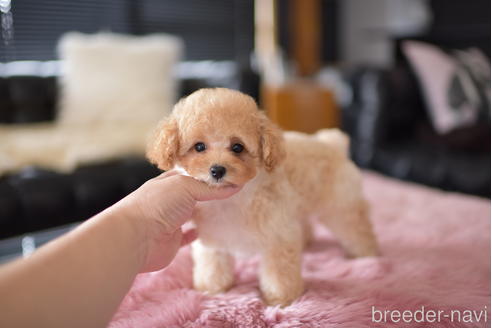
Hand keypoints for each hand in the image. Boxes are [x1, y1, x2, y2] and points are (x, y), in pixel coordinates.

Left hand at [115, 170, 239, 271]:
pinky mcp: (171, 242)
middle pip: (190, 193)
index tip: (225, 170)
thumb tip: (235, 185)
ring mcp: (169, 221)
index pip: (189, 173)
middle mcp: (167, 200)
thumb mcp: (186, 186)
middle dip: (206, 191)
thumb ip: (209, 188)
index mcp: (167, 182)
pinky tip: (205, 230)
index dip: (206, 171)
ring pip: (189, 214)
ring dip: (202, 211)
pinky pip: (186, 236)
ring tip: (222, 207)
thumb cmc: (157, 204)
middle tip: (229, 187)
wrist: (135, 238)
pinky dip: (195, 233)